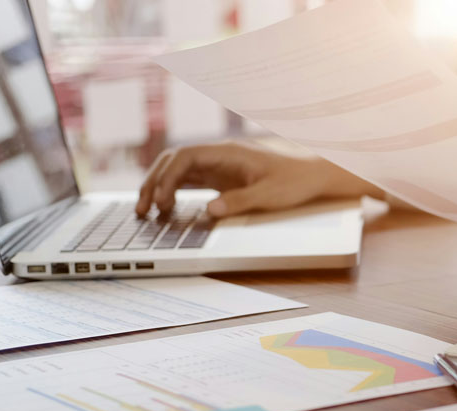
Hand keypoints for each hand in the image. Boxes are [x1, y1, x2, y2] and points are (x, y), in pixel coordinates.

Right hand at [135, 142, 380, 217]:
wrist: (314, 176)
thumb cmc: (295, 181)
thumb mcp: (269, 195)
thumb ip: (239, 201)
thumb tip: (209, 210)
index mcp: (228, 152)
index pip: (185, 157)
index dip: (167, 178)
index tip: (161, 201)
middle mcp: (218, 156)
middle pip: (174, 162)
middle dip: (154, 182)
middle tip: (142, 209)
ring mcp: (218, 166)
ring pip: (178, 171)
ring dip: (160, 188)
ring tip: (147, 212)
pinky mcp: (221, 178)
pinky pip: (190, 181)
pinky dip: (174, 192)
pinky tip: (166, 209)